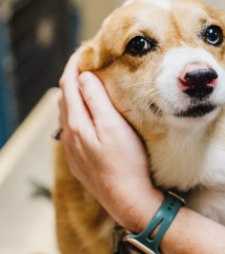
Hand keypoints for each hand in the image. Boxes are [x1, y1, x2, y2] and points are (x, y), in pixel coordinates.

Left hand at [58, 51, 162, 230]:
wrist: (130, 202)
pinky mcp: (81, 163)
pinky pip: (73, 131)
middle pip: (65, 99)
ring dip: (75, 98)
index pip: (68, 85)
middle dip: (74, 78)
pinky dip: (79, 116)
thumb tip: (84, 76)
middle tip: (90, 64)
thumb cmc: (127, 163)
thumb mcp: (113, 125)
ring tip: (90, 86)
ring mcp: (74, 151)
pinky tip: (90, 118)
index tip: (85, 51)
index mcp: (76, 123)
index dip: (74, 64)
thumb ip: (96, 99)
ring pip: (68, 116)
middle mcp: (69, 137)